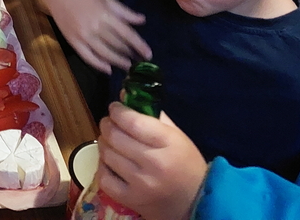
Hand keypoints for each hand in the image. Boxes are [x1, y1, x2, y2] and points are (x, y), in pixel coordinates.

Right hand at [34, 0, 149, 73]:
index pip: (127, 34)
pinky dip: (99, 65)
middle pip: (117, 45)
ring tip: (127, 66)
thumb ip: (124, 11)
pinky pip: (88, 57)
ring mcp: (83, 35)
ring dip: (117, 61)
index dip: (139, 45)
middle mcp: (96, 27)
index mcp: (106, 14)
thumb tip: (142, 21)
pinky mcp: (73, 41)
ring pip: (104, 53)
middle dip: (130, 53)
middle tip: (139, 61)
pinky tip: (108, 69)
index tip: (149, 55)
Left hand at [96, 103, 207, 219]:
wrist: (196, 202)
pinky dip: (103, 166)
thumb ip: (151, 115)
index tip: (115, 108)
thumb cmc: (186, 164)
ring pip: (107, 155)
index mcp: (167, 143)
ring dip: (104, 144)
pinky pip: (104, 178)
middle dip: (107, 125)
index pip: (132, 121)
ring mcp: (141, 183)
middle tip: (109, 123)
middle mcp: (153, 163)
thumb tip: (123, 96)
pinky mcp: (130, 200)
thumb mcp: (177, 136)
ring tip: (111, 141)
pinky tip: (110, 162)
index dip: (117, 111)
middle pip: (115, 137)